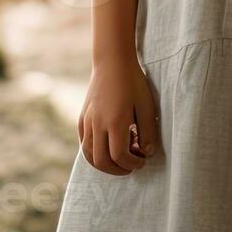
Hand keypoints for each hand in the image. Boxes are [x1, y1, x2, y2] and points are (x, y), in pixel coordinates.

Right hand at [78, 57, 159, 175]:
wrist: (112, 62)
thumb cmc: (133, 82)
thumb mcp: (147, 106)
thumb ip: (148, 132)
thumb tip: (147, 152)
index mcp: (115, 121)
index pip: (119, 156)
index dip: (132, 163)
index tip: (142, 161)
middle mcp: (98, 123)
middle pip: (101, 161)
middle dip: (118, 169)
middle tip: (131, 165)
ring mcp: (87, 121)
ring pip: (89, 155)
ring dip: (104, 164)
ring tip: (120, 159)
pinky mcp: (82, 118)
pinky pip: (84, 143)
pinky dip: (95, 152)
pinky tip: (108, 146)